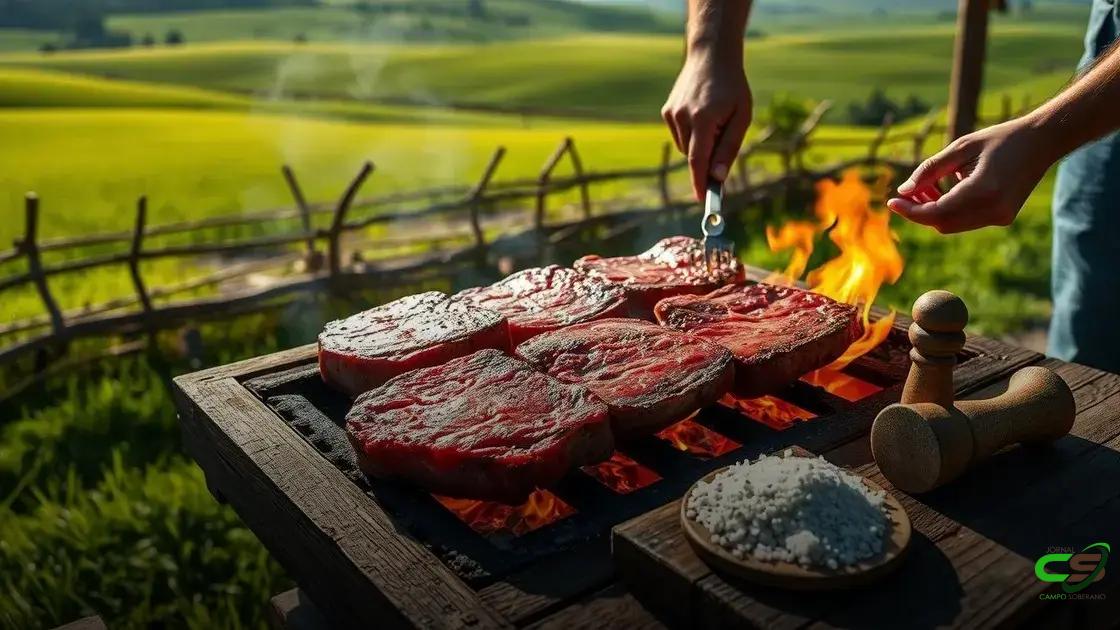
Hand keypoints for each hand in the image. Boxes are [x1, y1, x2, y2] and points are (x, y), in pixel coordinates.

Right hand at [662, 51, 752, 200]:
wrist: (711, 56)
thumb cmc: (733, 87)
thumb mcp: (742, 116)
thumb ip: (729, 147)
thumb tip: (718, 176)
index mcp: (704, 118)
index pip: (698, 160)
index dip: (700, 183)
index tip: (702, 200)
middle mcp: (683, 117)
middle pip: (693, 156)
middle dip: (707, 160)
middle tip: (724, 140)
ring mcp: (672, 113)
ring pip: (687, 148)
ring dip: (700, 145)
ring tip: (715, 120)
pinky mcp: (667, 111)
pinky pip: (680, 136)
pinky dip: (691, 134)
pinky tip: (701, 113)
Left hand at [887, 118, 1054, 233]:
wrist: (1041, 142)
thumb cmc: (999, 139)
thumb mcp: (960, 148)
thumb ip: (929, 170)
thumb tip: (902, 191)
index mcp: (983, 190)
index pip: (936, 212)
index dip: (910, 210)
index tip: (891, 202)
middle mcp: (994, 209)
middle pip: (941, 223)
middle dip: (919, 211)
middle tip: (906, 193)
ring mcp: (1001, 217)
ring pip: (952, 225)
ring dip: (933, 212)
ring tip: (927, 187)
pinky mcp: (1003, 218)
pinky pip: (966, 221)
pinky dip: (949, 211)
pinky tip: (945, 191)